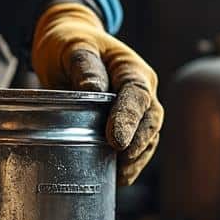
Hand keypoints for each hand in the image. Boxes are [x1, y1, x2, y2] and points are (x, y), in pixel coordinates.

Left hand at [31, 2, 163, 184]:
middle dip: (138, 144)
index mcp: (131, 68)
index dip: (129, 119)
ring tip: (118, 176)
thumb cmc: (70, 42)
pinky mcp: (127, 124)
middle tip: (121, 163)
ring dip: (136, 159)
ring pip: (147, 137)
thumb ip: (84, 64)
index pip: (137, 94)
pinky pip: (136, 146)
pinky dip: (128, 163)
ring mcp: (137, 109)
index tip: (116, 141)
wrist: (69, 44)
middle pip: (150, 120)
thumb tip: (94, 90)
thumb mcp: (72, 45)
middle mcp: (141, 90)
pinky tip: (116, 177)